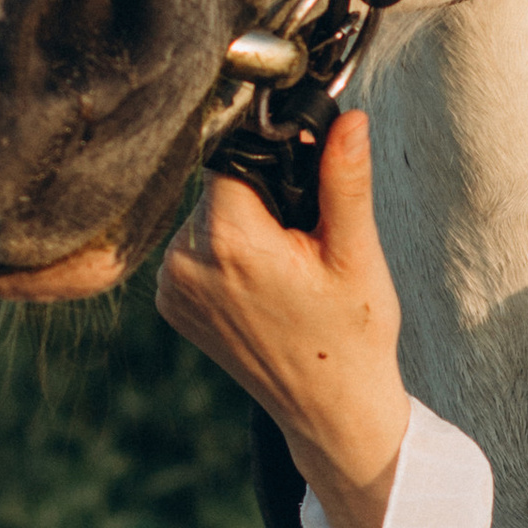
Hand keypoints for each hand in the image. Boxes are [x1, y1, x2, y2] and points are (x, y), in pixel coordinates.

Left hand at [155, 114, 409, 527]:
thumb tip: (345, 119)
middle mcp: (186, 263)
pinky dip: (224, 251)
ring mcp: (172, 287)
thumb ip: (344, 180)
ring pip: (205, 213)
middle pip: (219, 184)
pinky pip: (193, 246)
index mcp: (230, 244)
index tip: (304, 177)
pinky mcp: (170, 303)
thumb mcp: (357, 254)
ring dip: (242, 221)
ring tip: (284, 267)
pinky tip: (260, 283)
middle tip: (303, 236)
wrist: (328, 408)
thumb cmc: (351, 335)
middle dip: (262, 194)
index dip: (274, 156)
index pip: (234, 156)